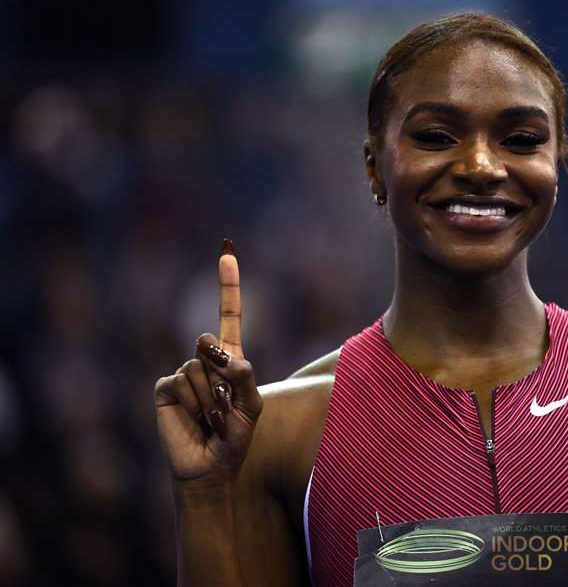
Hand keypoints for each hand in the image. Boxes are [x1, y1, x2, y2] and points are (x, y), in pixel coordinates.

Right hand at [154, 239, 262, 483]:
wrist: (210, 466)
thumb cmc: (235, 436)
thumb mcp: (252, 406)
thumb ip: (244, 376)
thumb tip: (223, 355)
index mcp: (230, 359)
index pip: (229, 315)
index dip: (228, 285)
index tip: (227, 252)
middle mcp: (205, 361)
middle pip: (211, 342)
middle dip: (221, 372)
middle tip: (224, 405)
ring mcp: (183, 373)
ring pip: (197, 368)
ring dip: (210, 398)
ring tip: (211, 417)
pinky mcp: (165, 388)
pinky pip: (180, 382)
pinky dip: (193, 403)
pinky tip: (194, 419)